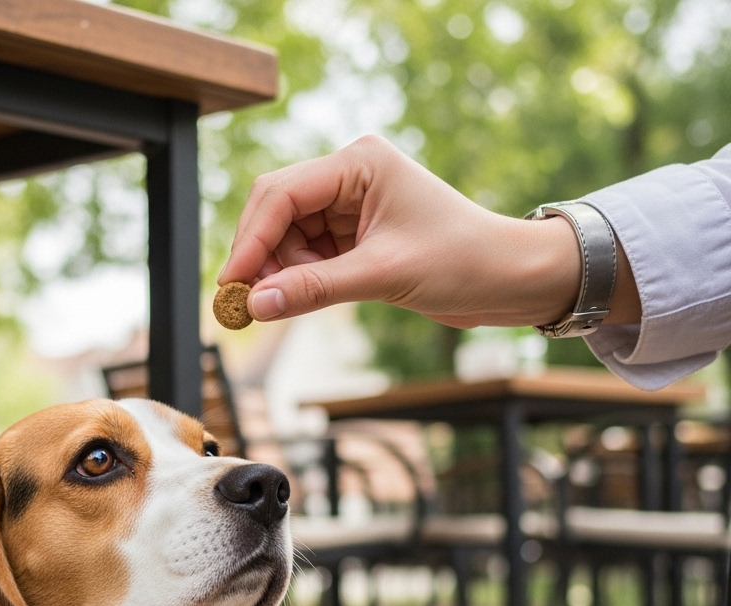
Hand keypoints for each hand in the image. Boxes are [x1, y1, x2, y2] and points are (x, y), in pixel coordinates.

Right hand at [218, 135, 639, 327]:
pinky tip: (298, 300)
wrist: (510, 279)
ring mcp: (350, 207)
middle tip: (243, 303)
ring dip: (279, 273)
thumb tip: (256, 305)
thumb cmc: (463, 260)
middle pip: (277, 212)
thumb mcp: (383, 275)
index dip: (252, 239)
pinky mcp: (354, 237)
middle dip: (260, 256)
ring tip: (279, 306)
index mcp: (359, 162)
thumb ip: (314, 289)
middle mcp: (349, 177)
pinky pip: (307, 257)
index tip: (234, 283)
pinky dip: (298, 280)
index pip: (283, 193)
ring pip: (288, 238)